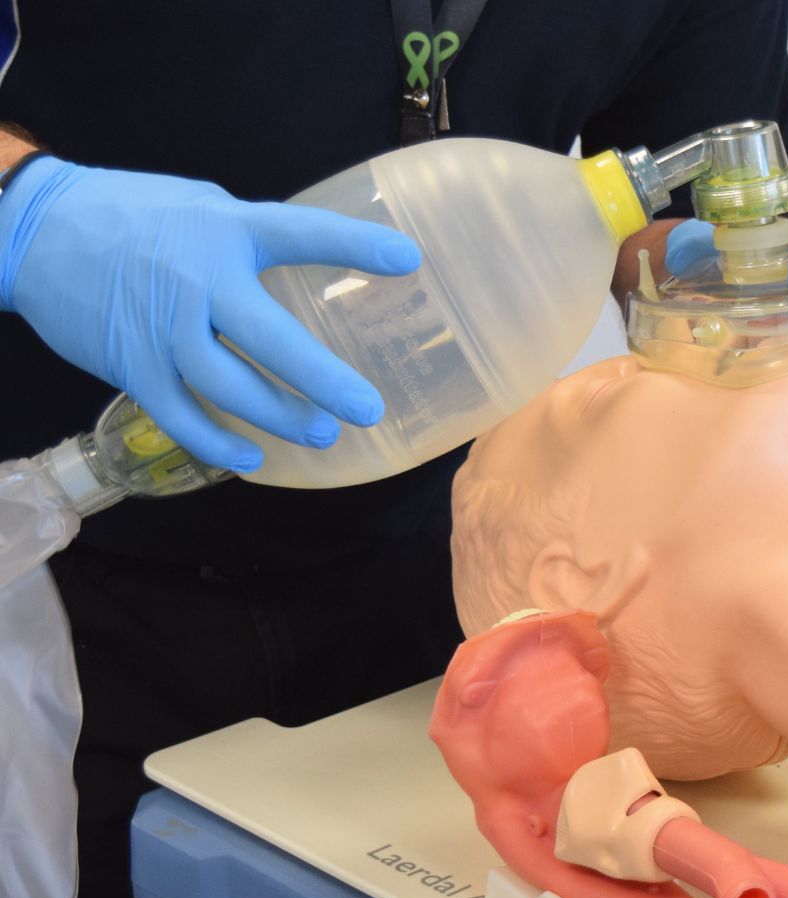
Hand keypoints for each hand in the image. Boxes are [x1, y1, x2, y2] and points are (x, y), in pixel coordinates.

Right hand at [0, 157, 420, 470]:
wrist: (30, 228)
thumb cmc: (129, 214)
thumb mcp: (200, 206)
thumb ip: (251, 237)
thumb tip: (309, 263)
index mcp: (225, 231)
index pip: (299, 233)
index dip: (353, 244)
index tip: (407, 258)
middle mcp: (197, 281)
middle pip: (271, 339)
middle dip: (323, 380)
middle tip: (366, 409)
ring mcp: (163, 329)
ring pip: (231, 388)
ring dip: (281, 418)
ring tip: (322, 435)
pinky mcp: (132, 366)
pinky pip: (182, 417)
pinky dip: (218, 444)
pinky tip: (251, 457)